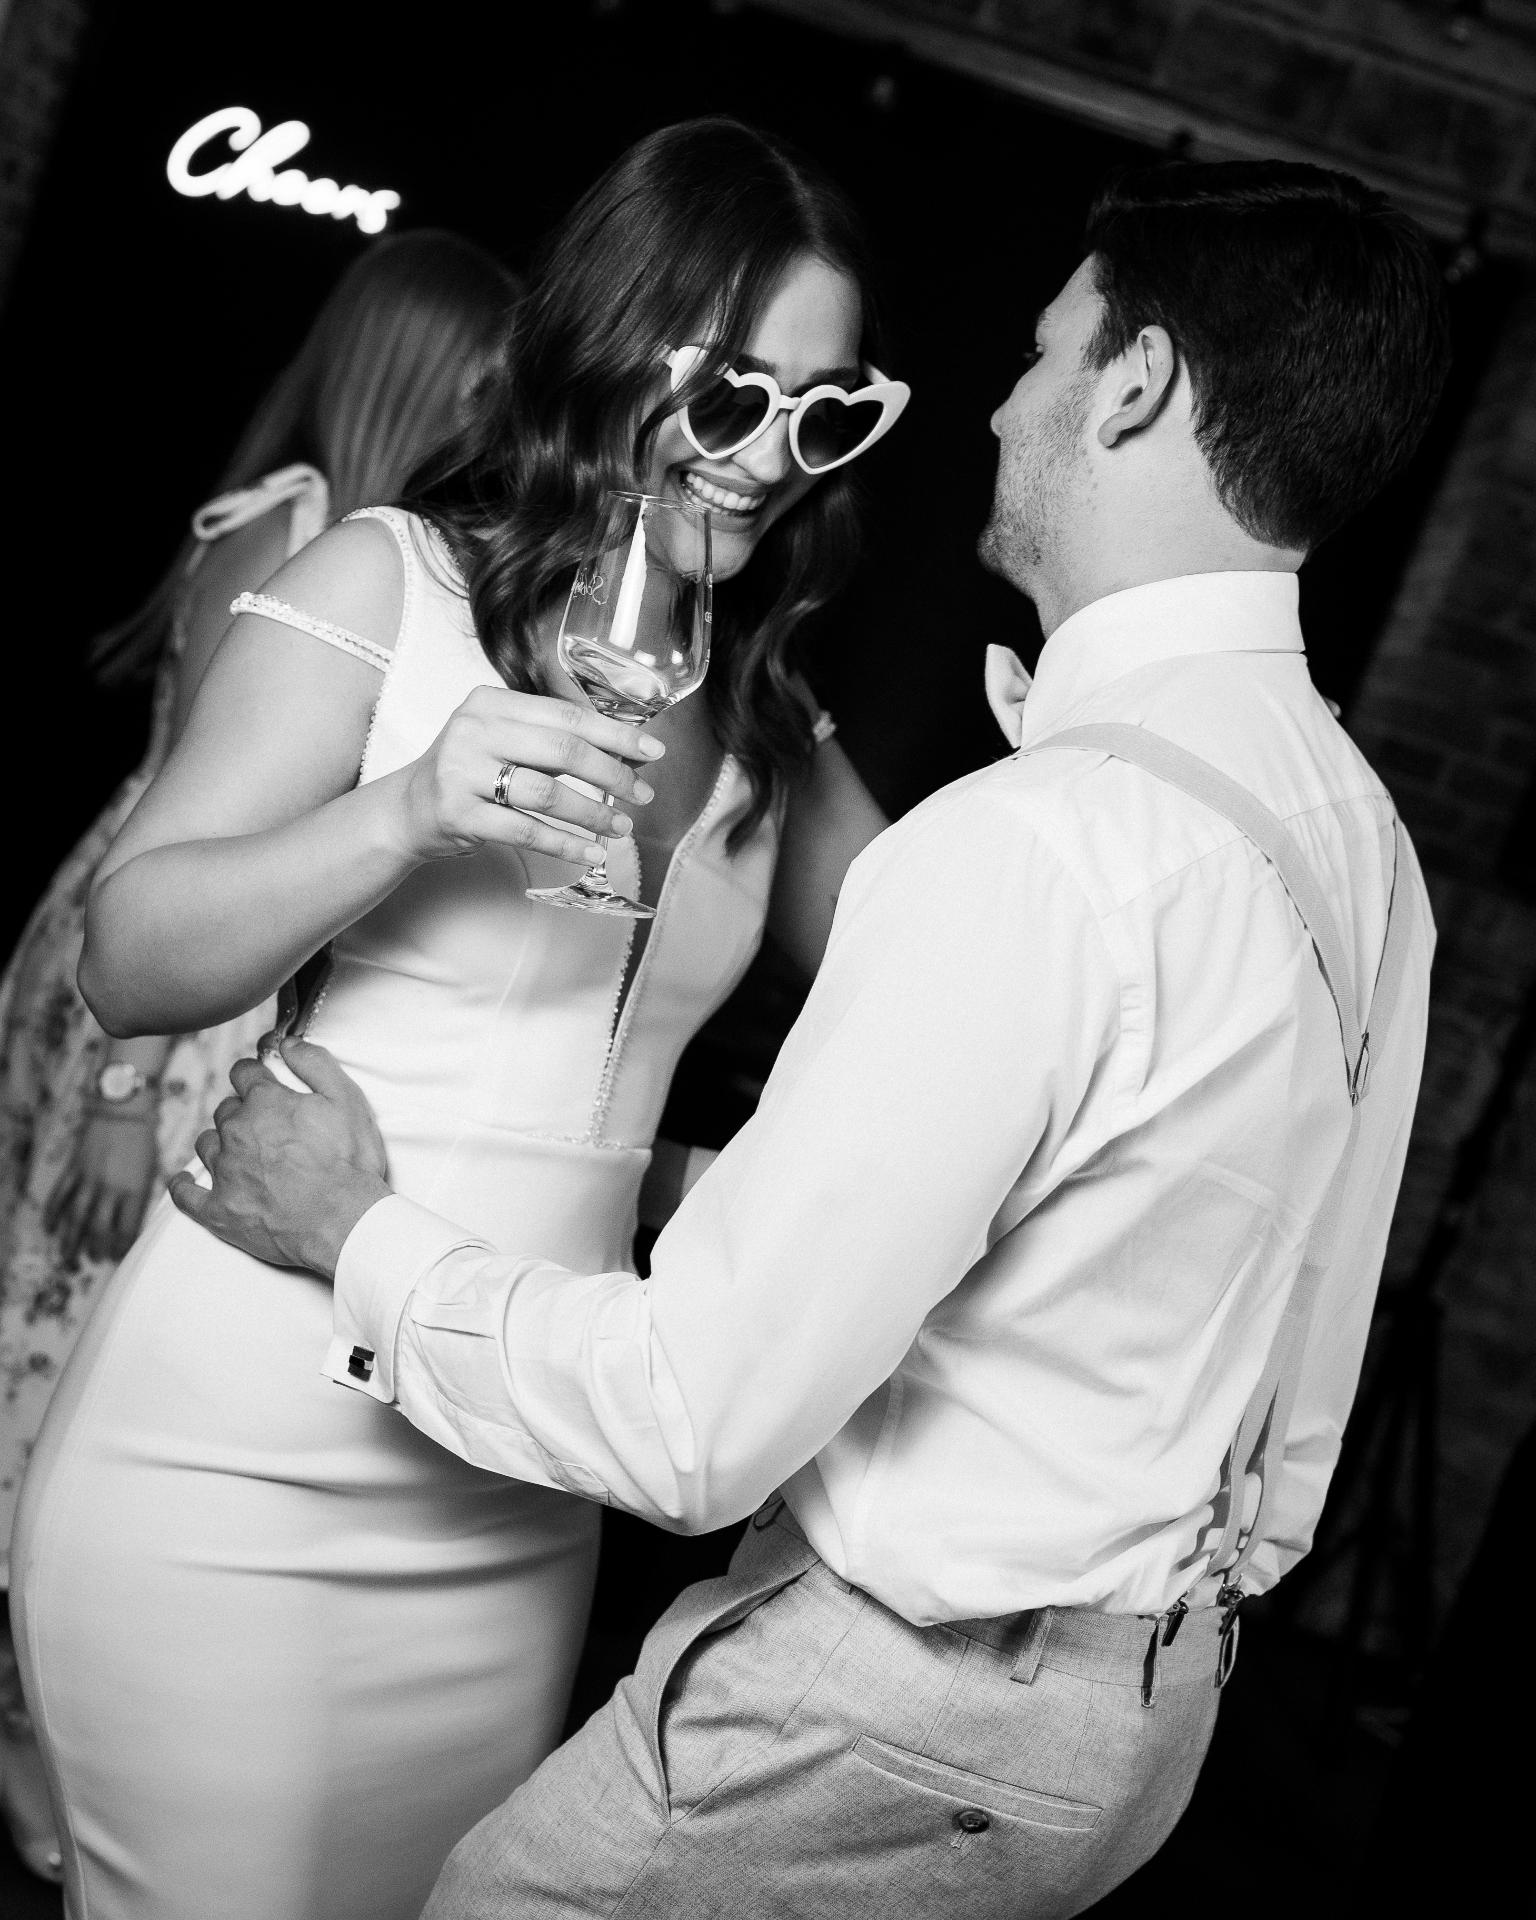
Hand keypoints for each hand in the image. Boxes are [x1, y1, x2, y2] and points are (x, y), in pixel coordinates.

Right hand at [44, 1105, 160, 1263]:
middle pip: (98, 1228)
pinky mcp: (74, 1169)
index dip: (120, 1246)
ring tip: (69, 1258)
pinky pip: (60, 1195)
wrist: (123, 1110)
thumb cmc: (143, 1140)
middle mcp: (110, 1188)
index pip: (126, 1228)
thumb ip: (141, 1196)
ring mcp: (89, 1178)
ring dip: (71, 1240)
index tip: (117, 1257)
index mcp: (135, 1190)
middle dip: (95, 1248)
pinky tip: (50, 1228)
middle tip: (93, 1260)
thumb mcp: (151, 1169)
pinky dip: (53, 1213)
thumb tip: (133, 1223)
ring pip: (76, 1217)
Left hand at [168, 1039, 391, 1277]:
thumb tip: (289, 1043)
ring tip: (240, 1153)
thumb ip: (315, 1063)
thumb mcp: (347, 1099)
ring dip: (220, 1144)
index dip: (255, 1076)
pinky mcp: (218, 1210)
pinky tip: (185, 1183)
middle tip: (267, 1127)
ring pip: (207, 1145)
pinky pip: (186, 1195)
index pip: (244, 1073)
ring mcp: (224, 1172)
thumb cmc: (349, 1163)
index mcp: (265, 1102)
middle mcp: (236, 1132)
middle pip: (226, 1110)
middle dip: (243, 1113)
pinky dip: (183, 1187)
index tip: (262, 1082)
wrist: (343, 1223)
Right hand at [396, 686, 664, 866]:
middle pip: (563, 749)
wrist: (408, 809)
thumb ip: (550, 737)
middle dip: (612, 774)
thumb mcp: (501, 738)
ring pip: (548, 793)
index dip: (616, 735)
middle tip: (641, 795)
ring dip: (593, 813)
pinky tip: (591, 852)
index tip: (652, 753)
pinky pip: (527, 830)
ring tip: (620, 827)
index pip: (567, 715)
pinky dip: (566, 844)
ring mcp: (463, 772)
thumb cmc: (468, 772)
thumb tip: (624, 750)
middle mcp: (474, 730)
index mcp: (490, 702)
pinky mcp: (460, 814)